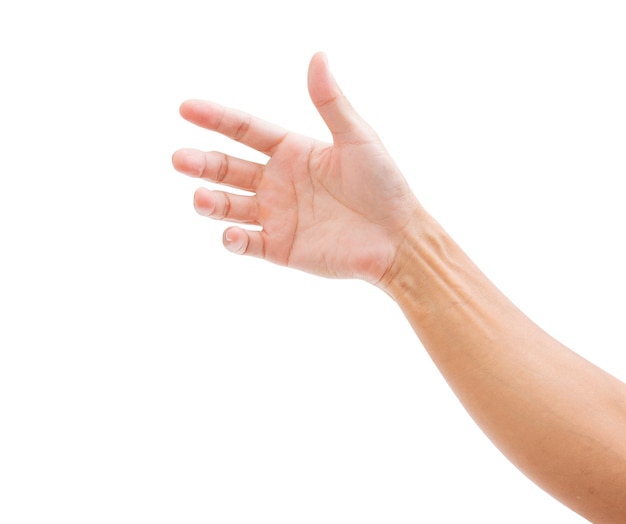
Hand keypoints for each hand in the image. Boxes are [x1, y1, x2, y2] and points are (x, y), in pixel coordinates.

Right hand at [172, 53, 420, 283]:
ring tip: (202, 198)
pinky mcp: (280, 248)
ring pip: (230, 207)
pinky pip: (248, 244)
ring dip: (211, 202)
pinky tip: (232, 234)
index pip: (245, 131)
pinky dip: (234, 240)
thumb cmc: (384, 185)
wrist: (397, 238)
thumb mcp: (358, 138)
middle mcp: (278, 182)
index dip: (216, 118)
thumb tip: (317, 55)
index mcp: (293, 152)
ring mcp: (277, 217)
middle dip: (202, 163)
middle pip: (228, 168)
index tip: (185, 108)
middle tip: (179, 160)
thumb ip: (330, 102)